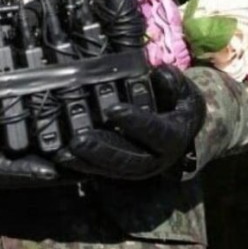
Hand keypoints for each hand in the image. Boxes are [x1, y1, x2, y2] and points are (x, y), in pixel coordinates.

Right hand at [0, 29, 60, 188]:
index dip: (22, 173)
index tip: (52, 171)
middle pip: (8, 172)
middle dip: (42, 171)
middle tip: (78, 167)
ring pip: (13, 161)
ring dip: (42, 159)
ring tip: (76, 154)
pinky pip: (11, 145)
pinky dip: (34, 142)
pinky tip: (58, 135)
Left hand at [55, 66, 205, 181]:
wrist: (181, 132)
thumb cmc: (178, 105)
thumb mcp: (183, 91)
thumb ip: (173, 83)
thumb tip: (162, 75)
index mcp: (172, 137)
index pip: (155, 131)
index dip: (135, 121)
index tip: (113, 109)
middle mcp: (156, 159)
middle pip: (128, 159)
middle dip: (102, 150)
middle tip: (78, 141)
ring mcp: (138, 168)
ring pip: (112, 170)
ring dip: (87, 163)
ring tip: (65, 154)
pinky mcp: (123, 171)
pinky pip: (102, 173)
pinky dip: (83, 169)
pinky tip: (64, 161)